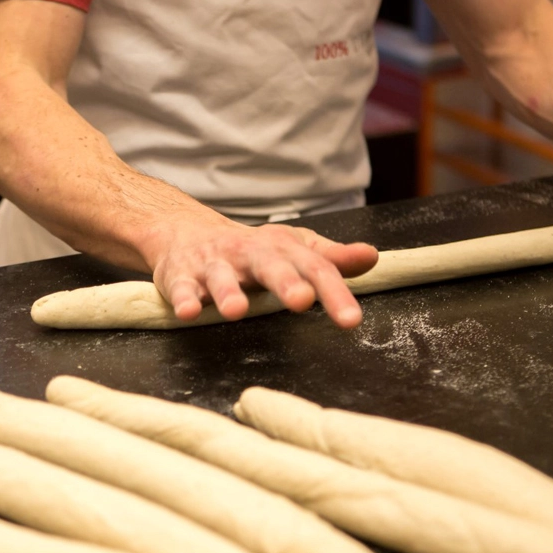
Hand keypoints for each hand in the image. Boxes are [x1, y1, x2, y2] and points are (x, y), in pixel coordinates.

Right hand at [142, 216, 378, 328]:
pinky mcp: (180, 276)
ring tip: (236, 311)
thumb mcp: (293, 249)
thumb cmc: (251, 251)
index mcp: (282, 249)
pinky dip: (184, 298)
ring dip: (228, 292)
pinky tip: (189, 311)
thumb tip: (371, 257)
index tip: (351, 320)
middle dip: (285, 282)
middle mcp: (249, 253)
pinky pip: (181, 288)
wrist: (185, 231)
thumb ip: (331, 259)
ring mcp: (214, 264)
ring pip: (221, 277)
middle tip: (301, 300)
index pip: (314, 268)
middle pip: (270, 265)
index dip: (335, 293)